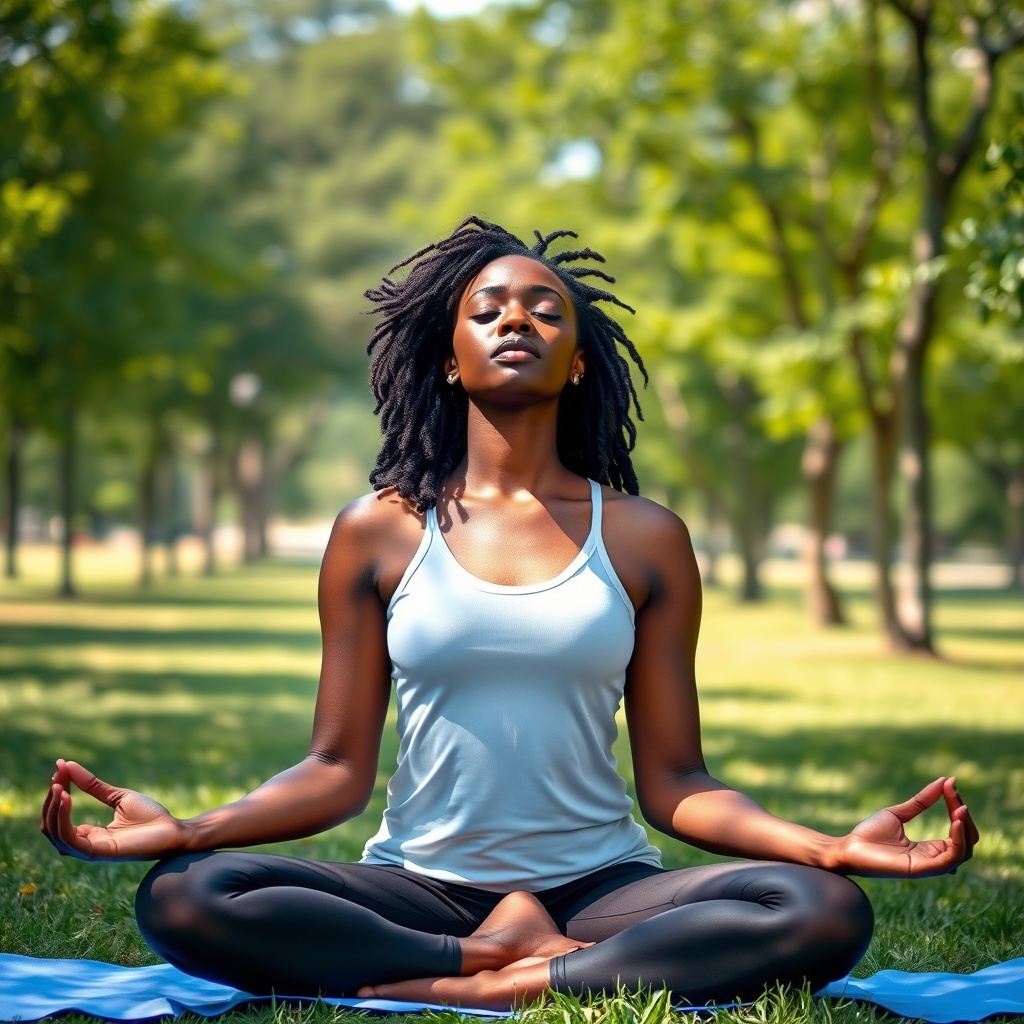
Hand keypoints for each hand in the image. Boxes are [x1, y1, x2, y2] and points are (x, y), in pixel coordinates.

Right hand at [40, 759, 185, 860]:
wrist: (174, 829)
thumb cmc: (151, 816)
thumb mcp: (118, 797)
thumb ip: (94, 786)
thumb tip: (68, 766)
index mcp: (89, 834)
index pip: (59, 819)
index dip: (56, 795)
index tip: (59, 768)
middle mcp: (85, 845)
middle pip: (51, 828)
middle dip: (50, 800)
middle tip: (57, 774)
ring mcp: (91, 850)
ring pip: (56, 834)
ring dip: (52, 809)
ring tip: (58, 785)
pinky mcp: (98, 852)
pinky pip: (71, 839)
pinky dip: (63, 819)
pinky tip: (67, 797)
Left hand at [837, 777, 978, 877]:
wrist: (847, 847)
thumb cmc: (869, 834)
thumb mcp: (898, 814)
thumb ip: (921, 802)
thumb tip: (943, 781)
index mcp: (929, 848)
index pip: (957, 831)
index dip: (957, 807)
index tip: (950, 784)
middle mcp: (933, 859)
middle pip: (967, 843)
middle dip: (965, 818)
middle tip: (954, 792)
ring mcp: (928, 865)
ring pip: (963, 852)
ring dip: (966, 828)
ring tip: (960, 807)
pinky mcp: (921, 869)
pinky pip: (950, 859)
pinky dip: (958, 841)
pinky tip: (956, 821)